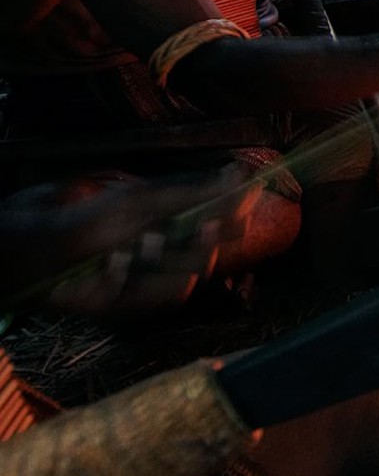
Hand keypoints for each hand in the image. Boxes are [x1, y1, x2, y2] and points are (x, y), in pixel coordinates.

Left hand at [0, 168, 261, 313]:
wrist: (34, 255)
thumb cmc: (84, 218)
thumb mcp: (141, 199)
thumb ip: (193, 192)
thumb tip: (242, 173)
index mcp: (173, 217)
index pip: (223, 213)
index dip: (236, 210)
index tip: (246, 202)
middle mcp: (170, 247)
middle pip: (216, 243)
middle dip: (208, 233)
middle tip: (195, 225)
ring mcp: (155, 276)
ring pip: (197, 268)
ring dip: (169, 255)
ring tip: (134, 246)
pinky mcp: (138, 302)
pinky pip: (171, 295)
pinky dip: (153, 282)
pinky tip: (123, 270)